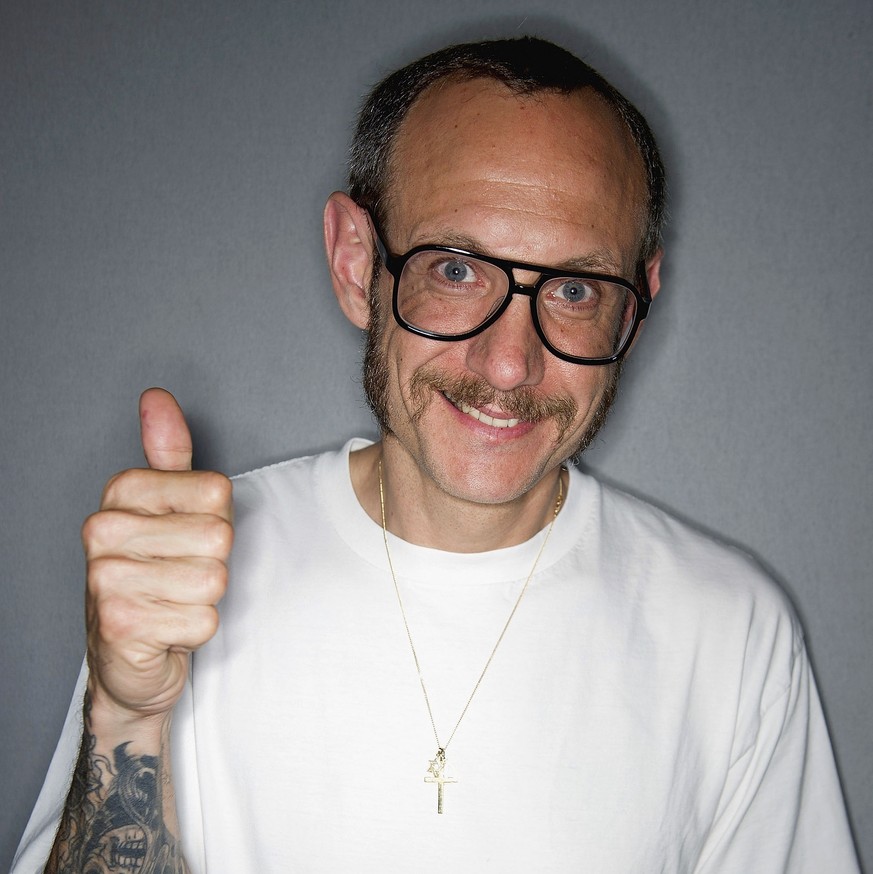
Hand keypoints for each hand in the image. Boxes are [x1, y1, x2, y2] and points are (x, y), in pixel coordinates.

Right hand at [83, 388, 231, 723]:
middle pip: (219, 535)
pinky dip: (196, 631)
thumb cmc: (153, 573)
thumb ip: (167, 453)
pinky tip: (167, 628)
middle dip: (212, 562)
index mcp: (121, 493)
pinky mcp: (120, 626)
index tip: (185, 537)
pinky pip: (203, 620)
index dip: (216, 519)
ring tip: (172, 600)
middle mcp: (103, 530)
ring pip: (213, 580)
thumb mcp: (162, 505)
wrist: (125, 654)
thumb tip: (157, 398)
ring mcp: (106, 579)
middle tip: (178, 574)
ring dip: (204, 599)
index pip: (217, 491)